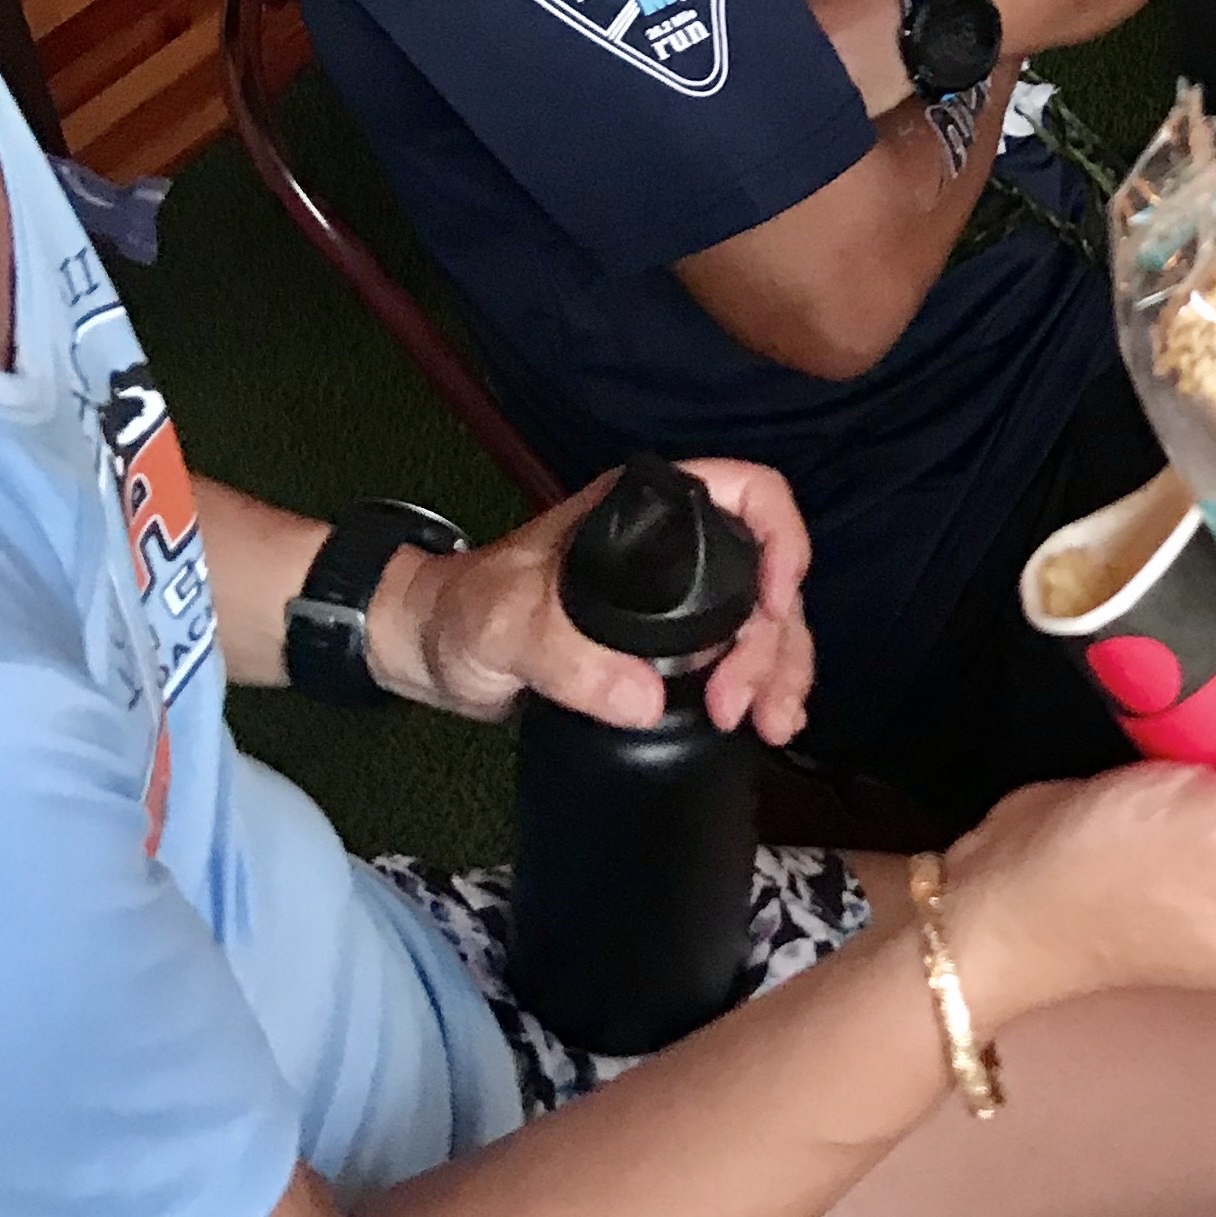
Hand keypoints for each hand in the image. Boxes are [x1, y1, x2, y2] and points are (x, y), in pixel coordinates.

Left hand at [376, 463, 814, 743]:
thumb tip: (648, 700)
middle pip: (767, 570)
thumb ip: (568, 657)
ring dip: (780, 671)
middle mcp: (675, 543)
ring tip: (775, 724)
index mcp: (646, 508)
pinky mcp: (669, 646)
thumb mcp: (506, 625)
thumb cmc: (462, 613)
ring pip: (761, 620)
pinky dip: (757, 688)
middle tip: (746, 704)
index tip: (774, 604)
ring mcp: (676, 596)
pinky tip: (766, 724)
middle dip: (776, 639)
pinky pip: (734, 658)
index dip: (782, 538)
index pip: (748, 492)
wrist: (433, 653)